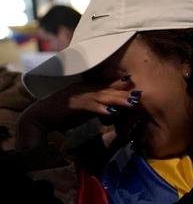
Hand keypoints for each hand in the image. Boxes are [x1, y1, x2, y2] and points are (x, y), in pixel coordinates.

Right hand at [16, 76, 135, 148]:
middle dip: (125, 93)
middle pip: (108, 90)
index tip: (139, 87)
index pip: (109, 87)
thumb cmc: (64, 114)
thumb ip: (101, 108)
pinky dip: (99, 109)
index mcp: (88, 89)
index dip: (123, 87)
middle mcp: (84, 89)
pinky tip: (110, 112)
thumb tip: (116, 113)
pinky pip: (87, 106)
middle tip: (141, 95)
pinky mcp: (70, 104)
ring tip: (132, 103)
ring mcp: (76, 95)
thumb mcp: (87, 111)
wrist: (40, 117)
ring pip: (101, 96)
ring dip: (117, 99)